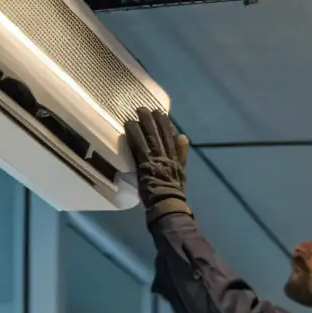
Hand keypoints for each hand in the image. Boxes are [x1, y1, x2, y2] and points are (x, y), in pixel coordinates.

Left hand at [124, 107, 190, 222]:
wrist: (169, 204)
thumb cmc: (173, 193)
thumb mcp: (182, 171)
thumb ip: (182, 154)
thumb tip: (183, 136)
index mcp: (177, 157)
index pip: (172, 137)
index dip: (166, 125)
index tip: (161, 115)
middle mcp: (168, 155)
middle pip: (162, 132)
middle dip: (155, 119)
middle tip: (148, 108)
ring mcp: (157, 158)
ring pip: (151, 135)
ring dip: (144, 121)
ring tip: (139, 110)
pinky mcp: (146, 163)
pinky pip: (139, 144)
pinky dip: (134, 133)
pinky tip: (129, 124)